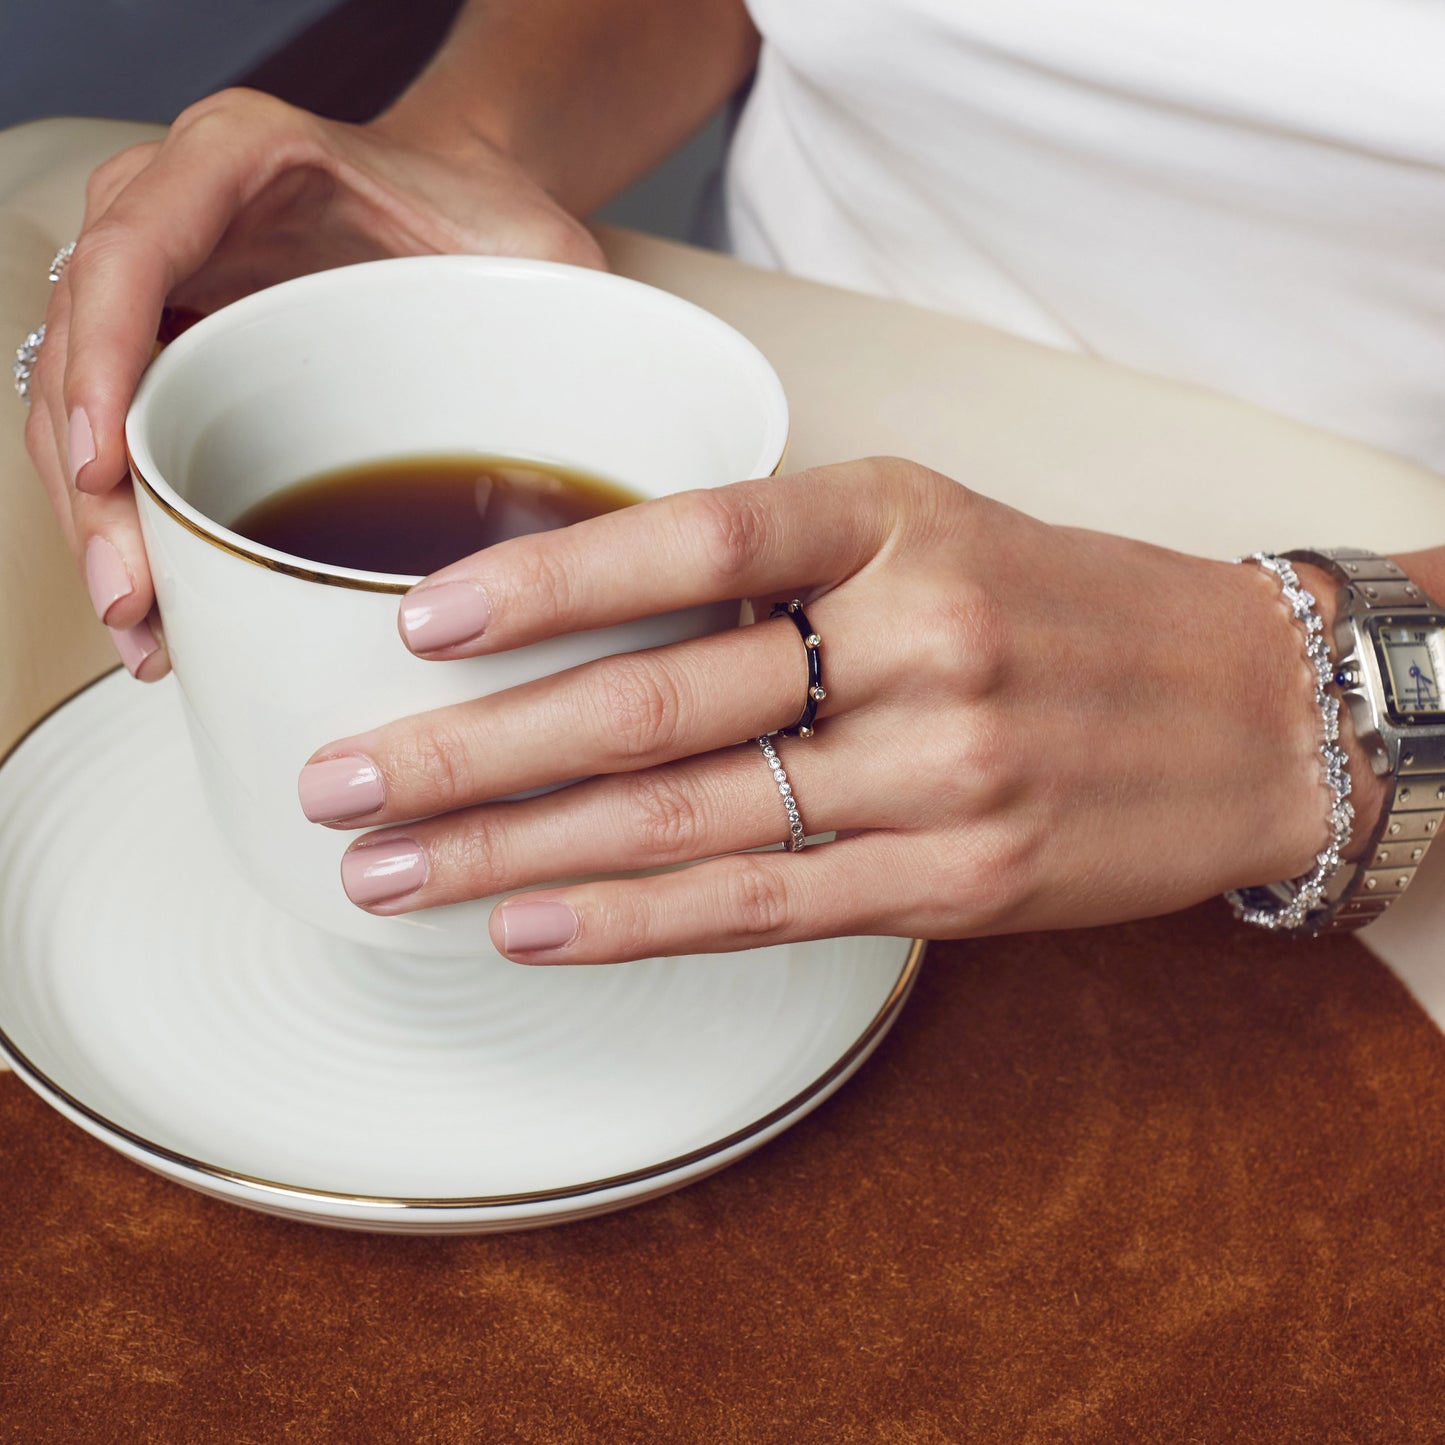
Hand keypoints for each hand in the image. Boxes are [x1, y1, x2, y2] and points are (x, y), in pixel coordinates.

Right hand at [23, 87, 603, 680]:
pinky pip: (121, 431)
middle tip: (133, 599)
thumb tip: (602, 453)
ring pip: (79, 403)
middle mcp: (175, 213)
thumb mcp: (540, 252)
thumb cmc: (493, 220)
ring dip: (97, 523)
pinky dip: (130, 521)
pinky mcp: (172, 348)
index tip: (107, 469)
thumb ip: (555, 313)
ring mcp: (163, 284)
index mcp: (243, 159)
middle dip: (90, 487)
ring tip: (145, 629)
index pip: (134, 252)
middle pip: (82, 345)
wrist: (465, 207)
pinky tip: (162, 605)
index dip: (103, 363)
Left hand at [298, 456, 1373, 961]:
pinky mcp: (960, 882)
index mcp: (900, 520)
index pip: (698, 535)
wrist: (1247, 710)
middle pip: (654, 701)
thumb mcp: (938, 534)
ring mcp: (942, 770)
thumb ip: (787, 575)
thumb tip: (601, 628)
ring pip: (687, 820)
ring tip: (390, 870)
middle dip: (472, 753)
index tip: (416, 627)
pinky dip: (633, 922)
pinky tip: (530, 927)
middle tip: (338, 782)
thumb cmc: (1069, 609)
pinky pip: (765, 904)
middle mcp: (920, 639)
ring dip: (516, 855)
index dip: (546, 580)